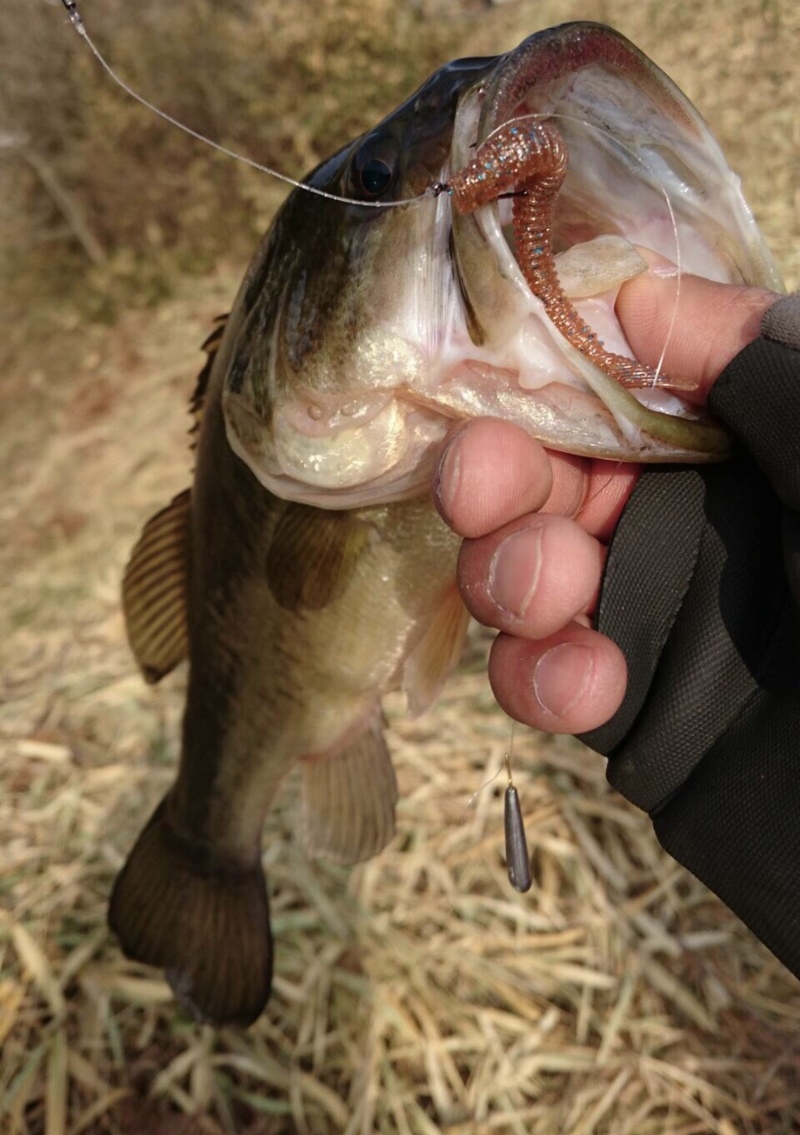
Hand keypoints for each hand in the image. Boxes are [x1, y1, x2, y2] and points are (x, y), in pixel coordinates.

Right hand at [434, 272, 777, 733]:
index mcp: (757, 443)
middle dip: (503, 476)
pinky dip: (537, 674)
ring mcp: (657, 613)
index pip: (624, 385)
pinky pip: (540, 675)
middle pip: (552, 475)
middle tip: (481, 488)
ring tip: (550, 593)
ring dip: (511, 571)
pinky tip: (584, 684)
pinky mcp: (630, 706)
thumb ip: (772, 367)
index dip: (551, 376)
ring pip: (524, 570)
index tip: (501, 379)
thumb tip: (640, 295)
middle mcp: (697, 518)